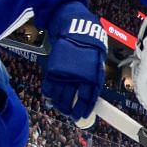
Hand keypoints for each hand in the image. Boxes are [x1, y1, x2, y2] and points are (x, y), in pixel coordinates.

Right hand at [43, 2, 106, 125]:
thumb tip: (90, 96)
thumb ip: (94, 80)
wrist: (74, 30)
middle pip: (72, 100)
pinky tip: (50, 98)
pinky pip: (49, 87)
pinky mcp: (53, 70)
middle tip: (70, 115)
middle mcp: (77, 78)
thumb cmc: (89, 47)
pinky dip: (49, 94)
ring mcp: (64, 74)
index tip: (82, 116)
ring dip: (59, 104)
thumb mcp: (97, 63)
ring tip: (61, 108)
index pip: (88, 99)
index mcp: (92, 76)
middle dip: (70, 110)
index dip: (84, 109)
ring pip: (59, 96)